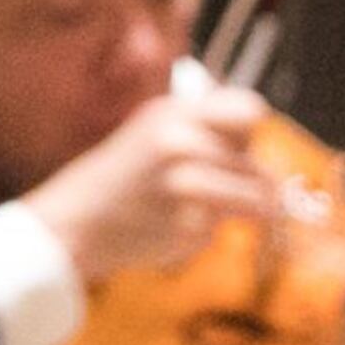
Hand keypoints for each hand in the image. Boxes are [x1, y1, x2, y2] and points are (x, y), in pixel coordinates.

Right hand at [17, 79, 278, 280]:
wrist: (75, 220)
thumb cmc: (124, 174)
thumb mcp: (157, 128)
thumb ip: (209, 127)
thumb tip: (270, 148)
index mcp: (175, 112)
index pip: (252, 111)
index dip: (251, 135)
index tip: (240, 151)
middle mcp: (183, 144)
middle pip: (257, 165)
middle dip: (250, 182)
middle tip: (218, 189)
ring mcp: (186, 187)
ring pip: (256, 201)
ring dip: (242, 211)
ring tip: (203, 208)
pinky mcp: (187, 227)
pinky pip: (221, 231)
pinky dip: (204, 233)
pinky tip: (169, 225)